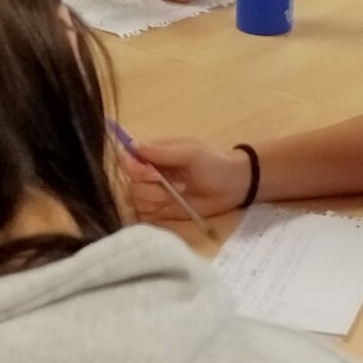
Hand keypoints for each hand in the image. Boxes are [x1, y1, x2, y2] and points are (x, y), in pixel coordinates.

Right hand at [120, 136, 250, 219]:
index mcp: (154, 154)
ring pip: (136, 201)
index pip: (127, 159)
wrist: (235, 186)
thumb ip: (162, 151)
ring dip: (153, 201)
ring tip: (175, 197)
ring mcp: (155, 194)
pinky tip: (170, 209)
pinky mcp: (162, 212)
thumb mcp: (190, 152)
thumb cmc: (214, 163)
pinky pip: (145, 216)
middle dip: (148, 188)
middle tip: (169, 187)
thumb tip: (133, 146)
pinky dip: (154, 215)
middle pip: (130, 183)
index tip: (153, 174)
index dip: (134, 168)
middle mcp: (150, 174)